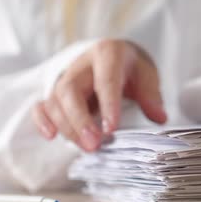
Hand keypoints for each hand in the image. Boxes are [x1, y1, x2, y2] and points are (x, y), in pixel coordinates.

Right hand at [32, 40, 166, 151]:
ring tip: (86, 148)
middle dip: (80, 120)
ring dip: (67, 127)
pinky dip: (42, 120)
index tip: (112, 129)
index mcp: (107, 54)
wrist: (113, 56)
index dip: (108, 104)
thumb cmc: (130, 68)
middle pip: (70, 90)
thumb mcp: (146, 74)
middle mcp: (81, 64)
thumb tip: (159, 117)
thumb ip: (151, 94)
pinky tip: (50, 136)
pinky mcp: (55, 92)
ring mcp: (65, 78)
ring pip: (55, 101)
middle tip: (94, 144)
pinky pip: (41, 105)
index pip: (105, 80)